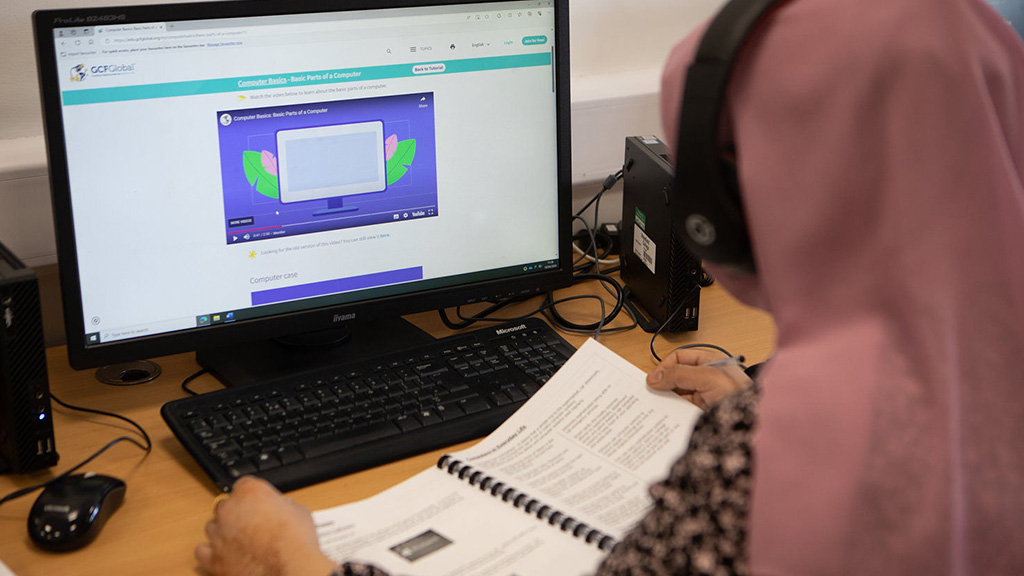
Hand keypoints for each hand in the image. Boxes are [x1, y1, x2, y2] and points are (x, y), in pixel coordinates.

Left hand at [195, 476, 336, 575]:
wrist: (290, 567)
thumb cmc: (296, 540)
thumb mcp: (299, 511)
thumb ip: (282, 506)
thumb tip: (282, 511)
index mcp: (250, 491)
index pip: (243, 485)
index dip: (252, 496)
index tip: (259, 504)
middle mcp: (230, 509)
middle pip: (225, 505)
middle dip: (236, 513)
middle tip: (253, 525)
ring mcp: (219, 533)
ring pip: (212, 526)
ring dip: (223, 531)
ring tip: (240, 542)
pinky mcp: (214, 557)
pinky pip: (202, 551)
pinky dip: (210, 552)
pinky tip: (224, 555)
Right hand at [646, 348, 751, 408]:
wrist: (752, 421)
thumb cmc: (739, 396)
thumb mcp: (708, 378)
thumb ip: (680, 374)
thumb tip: (656, 377)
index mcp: (709, 361)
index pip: (680, 357)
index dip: (665, 366)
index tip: (653, 379)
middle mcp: (706, 375)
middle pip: (676, 375)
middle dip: (664, 383)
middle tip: (650, 393)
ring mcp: (704, 393)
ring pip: (677, 392)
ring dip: (667, 398)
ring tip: (655, 405)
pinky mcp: (702, 410)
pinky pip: (682, 407)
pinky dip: (673, 410)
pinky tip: (666, 414)